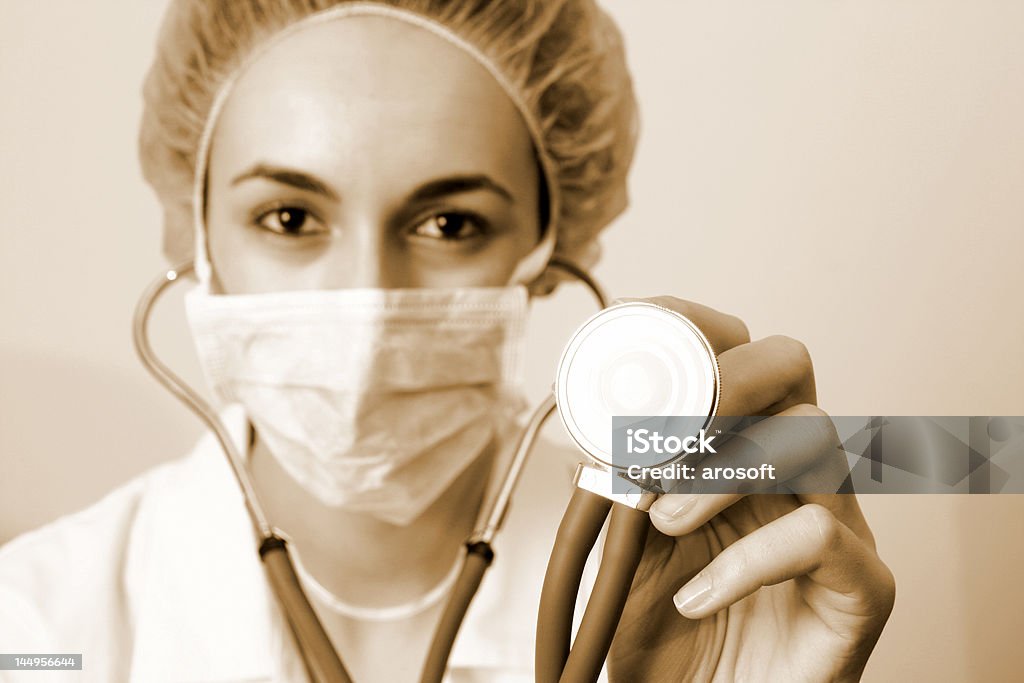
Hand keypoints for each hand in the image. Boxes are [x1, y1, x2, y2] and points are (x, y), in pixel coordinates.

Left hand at [607, 297, 894, 682]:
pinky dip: (745, 561)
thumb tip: (587, 429)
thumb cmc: (672, 638)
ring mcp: (836, 523)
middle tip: (663, 433)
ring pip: (810, 436)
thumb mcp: (625, 551)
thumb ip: (618, 486)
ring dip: (721, 472)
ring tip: (662, 525)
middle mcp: (794, 472)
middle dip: (723, 377)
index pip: (741, 352)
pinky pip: (822, 537)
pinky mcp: (861, 587)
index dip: (696, 329)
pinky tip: (696, 599)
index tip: (636, 348)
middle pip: (791, 365)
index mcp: (742, 449)